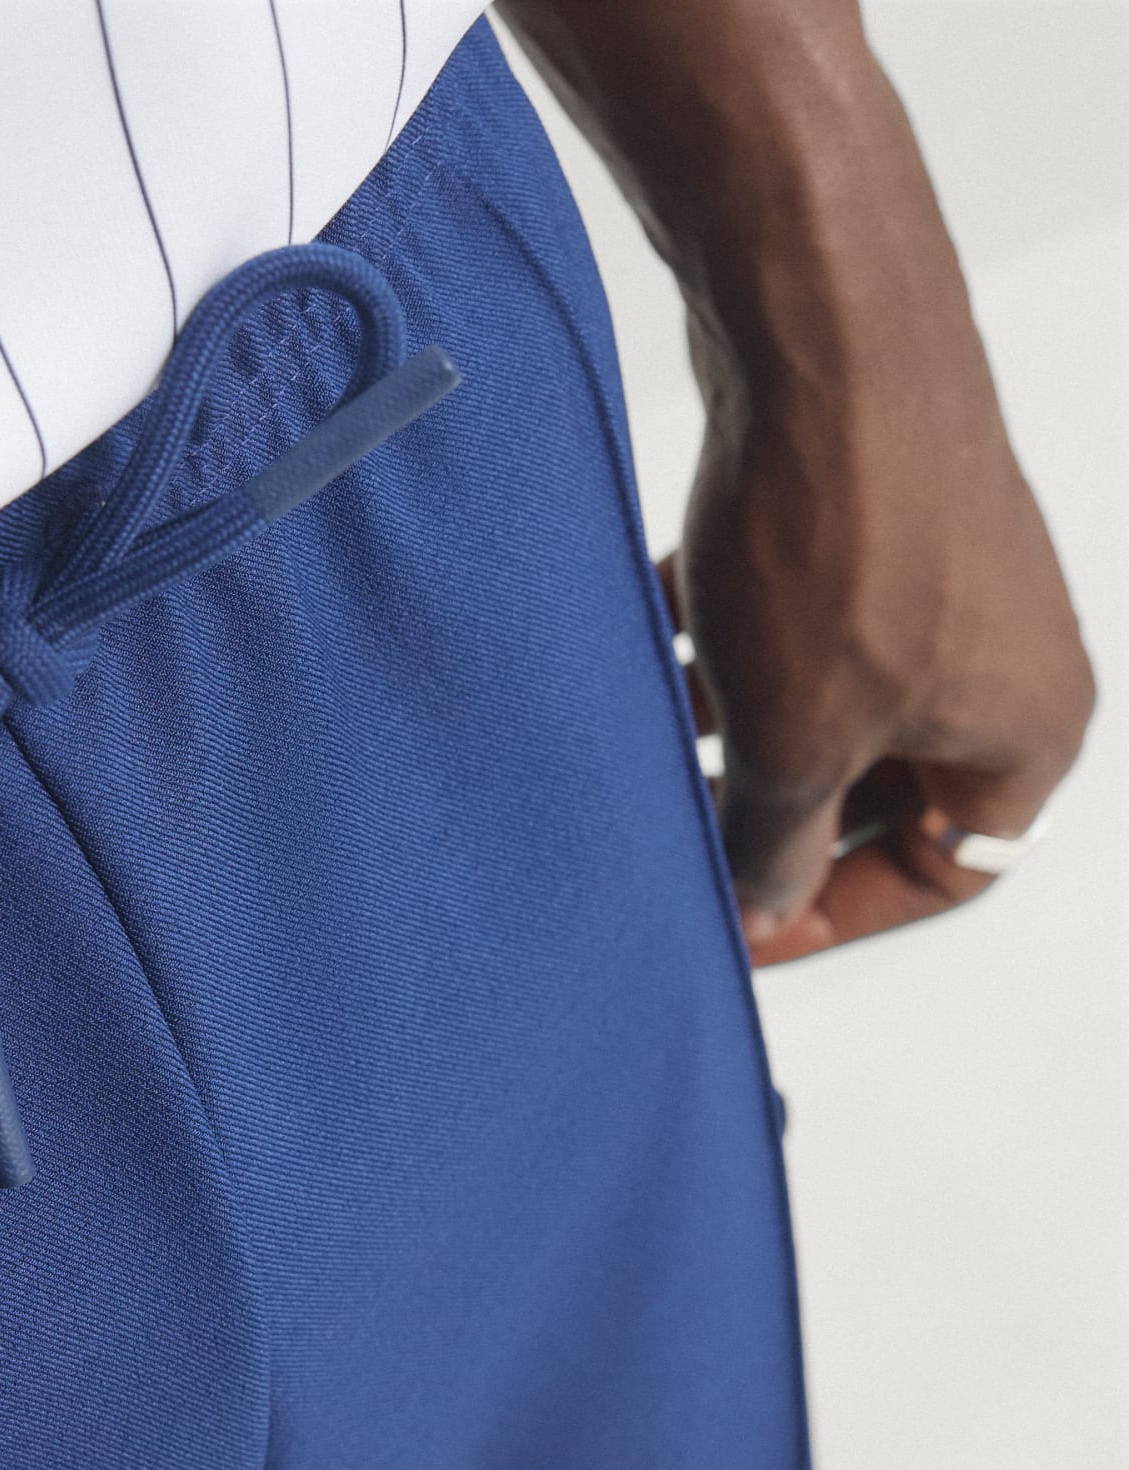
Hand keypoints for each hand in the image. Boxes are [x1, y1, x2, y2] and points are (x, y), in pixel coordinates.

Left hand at [665, 306, 1093, 968]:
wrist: (825, 334)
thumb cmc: (841, 543)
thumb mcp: (795, 737)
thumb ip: (778, 839)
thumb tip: (766, 906)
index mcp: (1024, 732)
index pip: (941, 871)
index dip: (833, 912)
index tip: (740, 931)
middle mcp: (1001, 659)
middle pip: (880, 788)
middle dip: (776, 815)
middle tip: (683, 841)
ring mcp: (940, 583)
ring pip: (827, 702)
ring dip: (738, 732)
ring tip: (649, 745)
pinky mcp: (874, 523)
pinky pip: (800, 621)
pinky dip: (728, 645)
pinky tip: (651, 645)